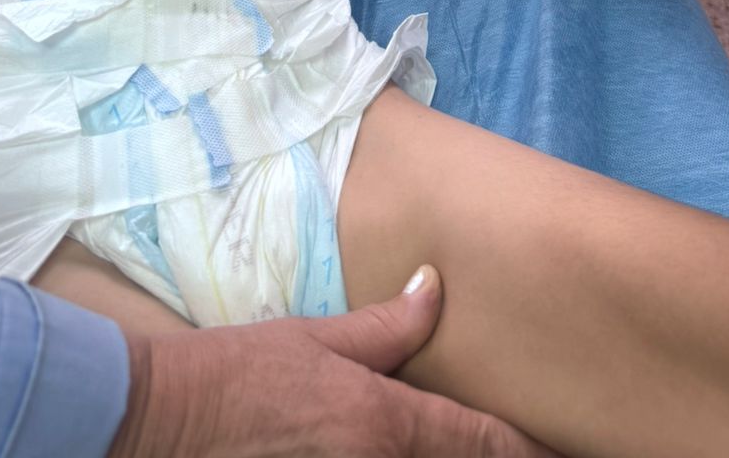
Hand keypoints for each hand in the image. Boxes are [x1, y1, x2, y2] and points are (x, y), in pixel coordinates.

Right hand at [110, 265, 555, 457]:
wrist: (165, 420)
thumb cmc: (241, 372)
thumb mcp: (318, 335)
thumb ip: (387, 325)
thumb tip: (438, 286)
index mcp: (387, 421)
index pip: (484, 443)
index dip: (531, 452)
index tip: (564, 451)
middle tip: (535, 450)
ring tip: (478, 451)